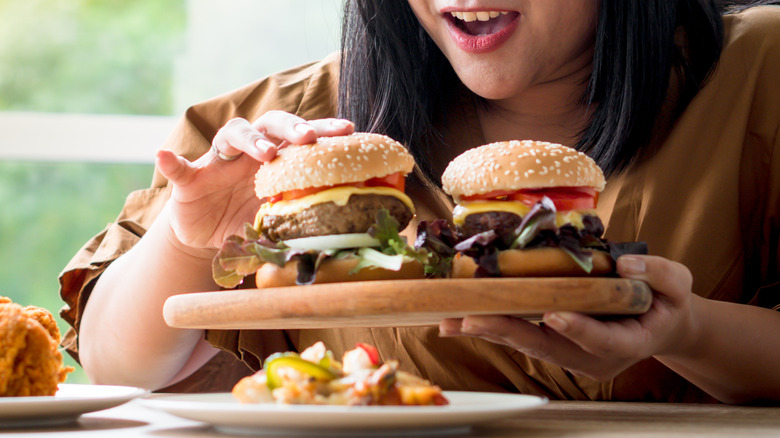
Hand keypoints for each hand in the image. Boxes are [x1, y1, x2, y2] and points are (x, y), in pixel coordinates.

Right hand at [156, 111, 354, 251]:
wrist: (207, 236)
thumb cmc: (246, 221)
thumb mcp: (275, 221)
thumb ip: (298, 219)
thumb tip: (339, 232)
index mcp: (275, 160)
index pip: (300, 136)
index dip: (323, 129)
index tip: (348, 130)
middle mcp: (250, 152)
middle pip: (271, 124)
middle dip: (291, 127)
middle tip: (308, 138)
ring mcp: (218, 161)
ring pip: (233, 134)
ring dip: (250, 139)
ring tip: (265, 153)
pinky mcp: (189, 178)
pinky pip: (179, 167)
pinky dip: (171, 161)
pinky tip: (163, 157)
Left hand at [440, 255, 700, 380]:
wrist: (658, 325)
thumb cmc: (667, 304)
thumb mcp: (679, 286)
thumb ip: (661, 274)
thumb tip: (626, 262)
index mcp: (626, 344)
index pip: (600, 339)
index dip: (578, 329)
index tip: (555, 315)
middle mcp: (592, 358)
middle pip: (547, 347)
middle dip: (509, 331)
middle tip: (473, 318)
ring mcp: (570, 356)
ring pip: (526, 345)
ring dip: (489, 331)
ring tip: (452, 321)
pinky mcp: (553, 346)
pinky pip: (520, 337)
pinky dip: (491, 327)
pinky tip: (459, 319)